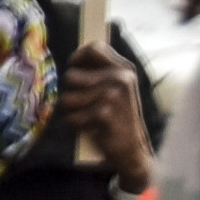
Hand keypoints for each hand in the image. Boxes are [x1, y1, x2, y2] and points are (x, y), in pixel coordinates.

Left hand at [59, 52, 150, 173]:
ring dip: (71, 112)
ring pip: (67, 98)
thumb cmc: (120, 118)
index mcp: (124, 69)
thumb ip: (102, 73)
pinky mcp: (103, 115)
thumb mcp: (120, 90)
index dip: (78, 57)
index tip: (74, 68)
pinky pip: (71, 118)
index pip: (94, 48)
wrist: (133, 150)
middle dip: (71, 93)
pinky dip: (75, 126)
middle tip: (83, 105)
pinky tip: (89, 129)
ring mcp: (112, 96)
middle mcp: (120, 79)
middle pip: (71, 76)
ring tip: (87, 118)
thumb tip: (75, 60)